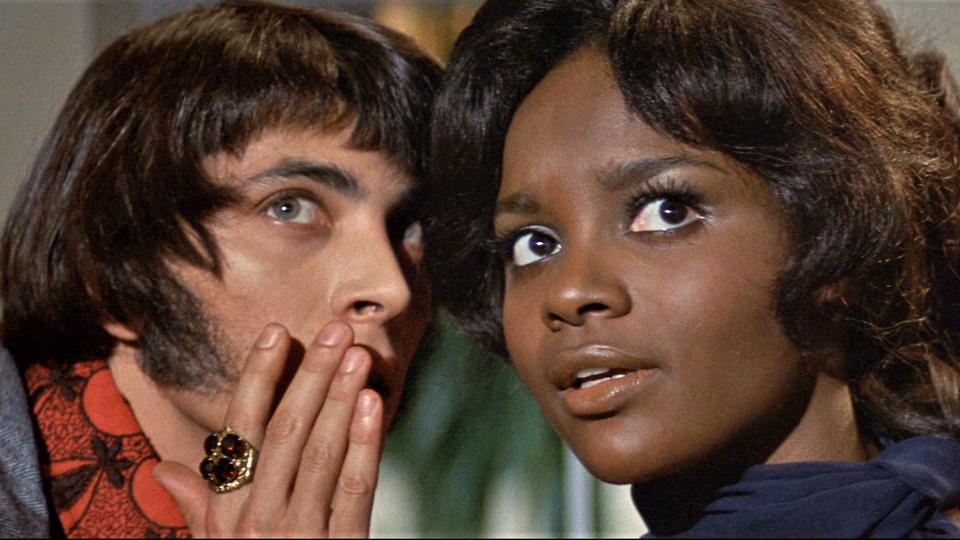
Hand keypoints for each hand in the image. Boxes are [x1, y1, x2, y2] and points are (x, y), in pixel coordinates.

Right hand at [153, 320, 382, 536]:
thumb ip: (199, 507)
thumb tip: (164, 469)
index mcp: (224, 512)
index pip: (240, 431)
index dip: (259, 379)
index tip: (278, 333)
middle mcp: (254, 520)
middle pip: (283, 432)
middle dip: (309, 376)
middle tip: (335, 329)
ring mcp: (295, 536)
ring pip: (317, 453)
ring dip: (338, 399)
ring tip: (356, 354)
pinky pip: (353, 491)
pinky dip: (363, 444)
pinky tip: (371, 405)